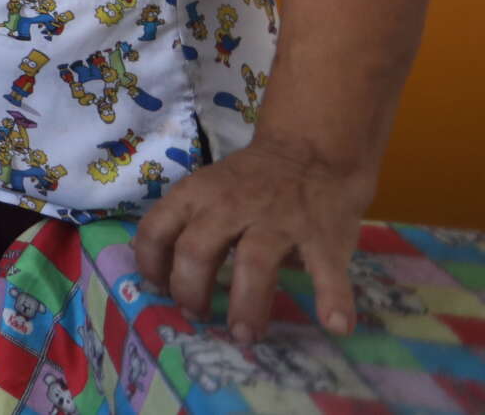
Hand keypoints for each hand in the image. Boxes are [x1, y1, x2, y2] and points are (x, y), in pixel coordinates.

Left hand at [132, 133, 374, 341]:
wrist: (309, 150)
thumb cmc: (249, 183)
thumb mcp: (205, 190)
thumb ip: (186, 224)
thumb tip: (162, 274)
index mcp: (196, 195)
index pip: (156, 230)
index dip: (151, 265)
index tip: (158, 291)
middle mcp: (230, 207)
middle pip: (196, 252)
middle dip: (191, 292)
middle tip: (198, 316)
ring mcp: (278, 221)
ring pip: (253, 264)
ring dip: (247, 306)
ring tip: (246, 335)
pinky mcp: (321, 234)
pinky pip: (327, 270)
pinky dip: (333, 299)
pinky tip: (335, 324)